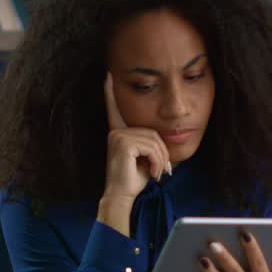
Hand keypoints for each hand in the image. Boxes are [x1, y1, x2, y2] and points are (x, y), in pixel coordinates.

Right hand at [98, 73, 170, 234]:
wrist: (121, 196)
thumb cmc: (133, 180)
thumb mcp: (144, 158)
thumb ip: (149, 144)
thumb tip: (163, 140)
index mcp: (119, 132)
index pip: (114, 109)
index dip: (110, 93)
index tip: (107, 75)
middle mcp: (116, 131)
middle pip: (152, 131)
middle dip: (161, 152)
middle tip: (161, 170)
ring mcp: (119, 136)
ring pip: (154, 140)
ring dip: (161, 159)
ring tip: (157, 173)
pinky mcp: (123, 143)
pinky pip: (151, 146)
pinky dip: (157, 162)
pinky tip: (153, 173)